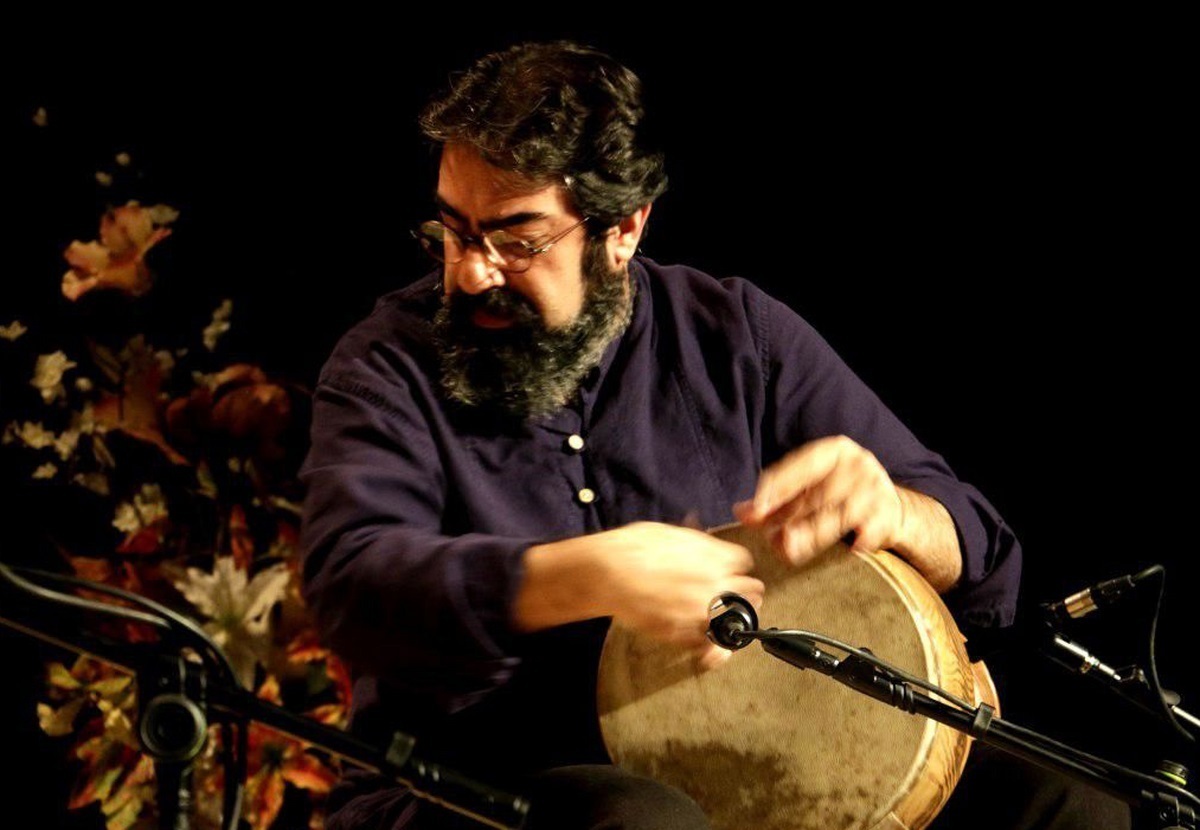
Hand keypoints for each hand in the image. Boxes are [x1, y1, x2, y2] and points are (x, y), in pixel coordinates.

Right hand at [596, 522, 763, 649]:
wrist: (608, 572)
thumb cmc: (633, 547)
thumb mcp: (671, 534)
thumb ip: (697, 544)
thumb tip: (706, 548)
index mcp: (716, 556)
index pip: (744, 562)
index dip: (735, 567)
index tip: (729, 570)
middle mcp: (716, 584)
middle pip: (751, 592)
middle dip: (743, 593)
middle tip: (735, 597)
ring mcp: (701, 611)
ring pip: (735, 622)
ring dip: (731, 620)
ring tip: (724, 621)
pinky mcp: (683, 633)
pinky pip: (707, 643)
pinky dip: (708, 643)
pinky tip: (704, 639)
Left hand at [734, 435, 904, 566]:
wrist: (890, 508)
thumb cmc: (839, 496)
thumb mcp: (808, 491)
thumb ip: (776, 501)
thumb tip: (742, 512)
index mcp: (834, 451)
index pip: (801, 465)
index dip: (777, 487)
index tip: (757, 509)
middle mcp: (857, 464)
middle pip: (817, 494)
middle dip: (790, 519)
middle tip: (769, 539)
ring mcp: (875, 487)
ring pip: (838, 514)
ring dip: (813, 535)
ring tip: (791, 550)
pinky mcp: (887, 512)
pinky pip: (869, 529)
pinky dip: (859, 541)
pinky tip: (851, 550)